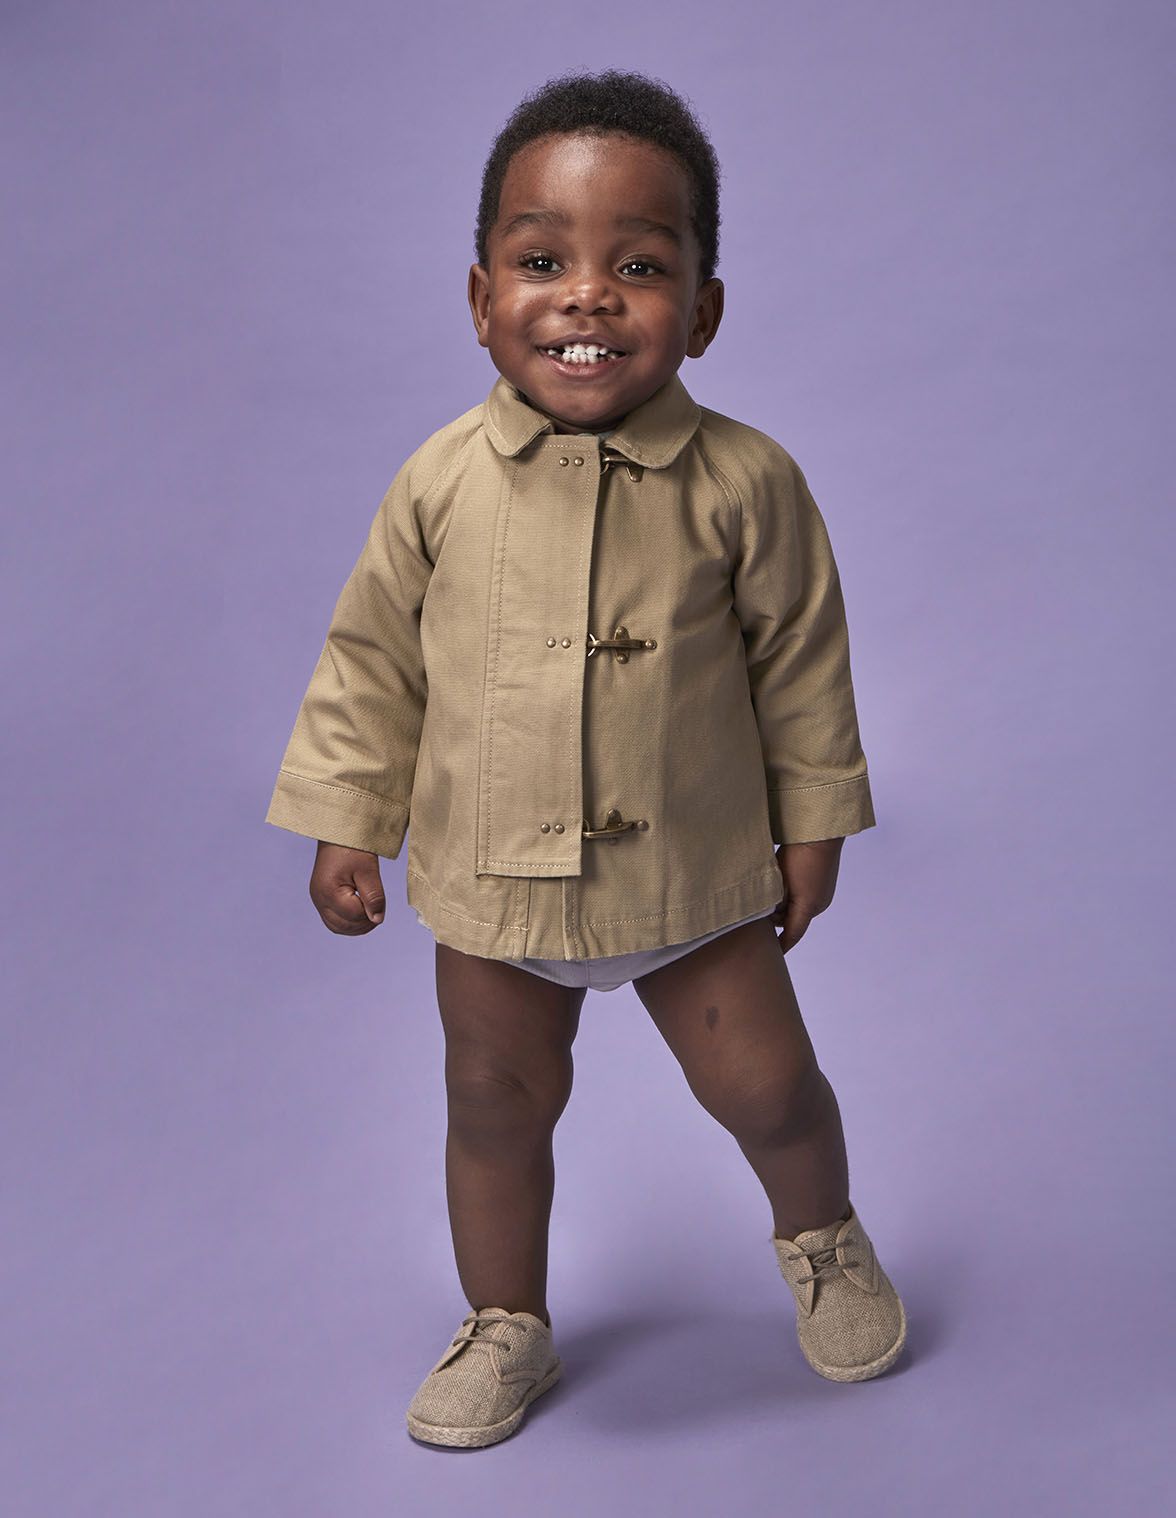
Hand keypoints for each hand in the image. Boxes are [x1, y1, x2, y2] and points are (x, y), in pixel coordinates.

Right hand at [309, 841, 386, 934]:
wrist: (337, 834)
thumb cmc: (352, 848)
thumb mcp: (368, 870)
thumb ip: (373, 897)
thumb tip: (378, 919)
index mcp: (329, 891)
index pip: (355, 916)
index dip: (372, 913)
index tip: (380, 900)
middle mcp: (319, 899)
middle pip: (344, 926)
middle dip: (364, 922)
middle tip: (377, 909)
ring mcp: (318, 900)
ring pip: (338, 927)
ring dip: (356, 925)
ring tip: (370, 911)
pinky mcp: (321, 898)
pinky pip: (333, 920)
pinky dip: (348, 922)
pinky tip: (360, 913)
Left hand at [770, 837, 843, 952]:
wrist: (821, 832)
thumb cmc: (799, 855)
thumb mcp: (781, 880)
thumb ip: (775, 901)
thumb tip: (771, 913)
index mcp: (808, 908)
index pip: (792, 934)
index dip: (782, 945)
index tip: (773, 955)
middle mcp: (819, 904)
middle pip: (793, 920)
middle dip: (777, 917)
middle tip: (759, 907)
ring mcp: (823, 893)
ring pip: (798, 907)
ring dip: (785, 904)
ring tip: (771, 890)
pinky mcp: (824, 883)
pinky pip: (806, 897)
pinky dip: (794, 895)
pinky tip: (783, 880)